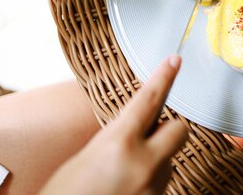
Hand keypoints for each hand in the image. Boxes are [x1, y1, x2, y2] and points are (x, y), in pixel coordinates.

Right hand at [39, 54, 188, 194]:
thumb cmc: (63, 193)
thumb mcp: (86, 157)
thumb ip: (117, 139)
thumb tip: (138, 129)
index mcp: (118, 143)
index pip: (149, 100)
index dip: (163, 77)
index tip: (175, 61)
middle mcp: (142, 164)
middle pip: (178, 130)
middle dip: (168, 128)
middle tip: (148, 134)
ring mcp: (152, 187)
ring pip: (169, 160)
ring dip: (155, 160)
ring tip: (122, 174)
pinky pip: (161, 183)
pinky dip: (148, 181)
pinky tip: (125, 189)